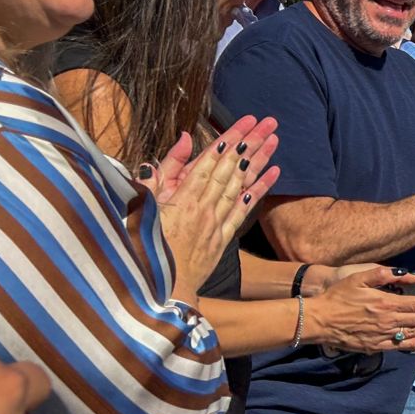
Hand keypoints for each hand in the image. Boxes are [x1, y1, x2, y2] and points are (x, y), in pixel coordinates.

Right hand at [143, 116, 281, 298]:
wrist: (155, 292)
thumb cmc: (139, 250)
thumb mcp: (141, 207)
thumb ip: (161, 173)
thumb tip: (185, 140)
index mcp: (184, 198)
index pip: (213, 161)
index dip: (231, 139)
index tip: (248, 121)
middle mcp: (205, 207)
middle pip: (232, 168)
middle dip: (252, 142)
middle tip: (270, 122)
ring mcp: (216, 223)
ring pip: (242, 184)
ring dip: (260, 160)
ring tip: (275, 139)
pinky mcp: (222, 238)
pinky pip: (245, 209)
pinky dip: (260, 189)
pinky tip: (274, 173)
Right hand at [305, 267, 414, 353]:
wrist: (318, 320)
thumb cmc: (338, 296)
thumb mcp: (360, 277)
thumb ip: (385, 275)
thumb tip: (410, 275)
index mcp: (386, 302)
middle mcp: (387, 320)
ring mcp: (381, 335)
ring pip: (413, 333)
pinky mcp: (374, 346)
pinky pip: (399, 345)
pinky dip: (414, 343)